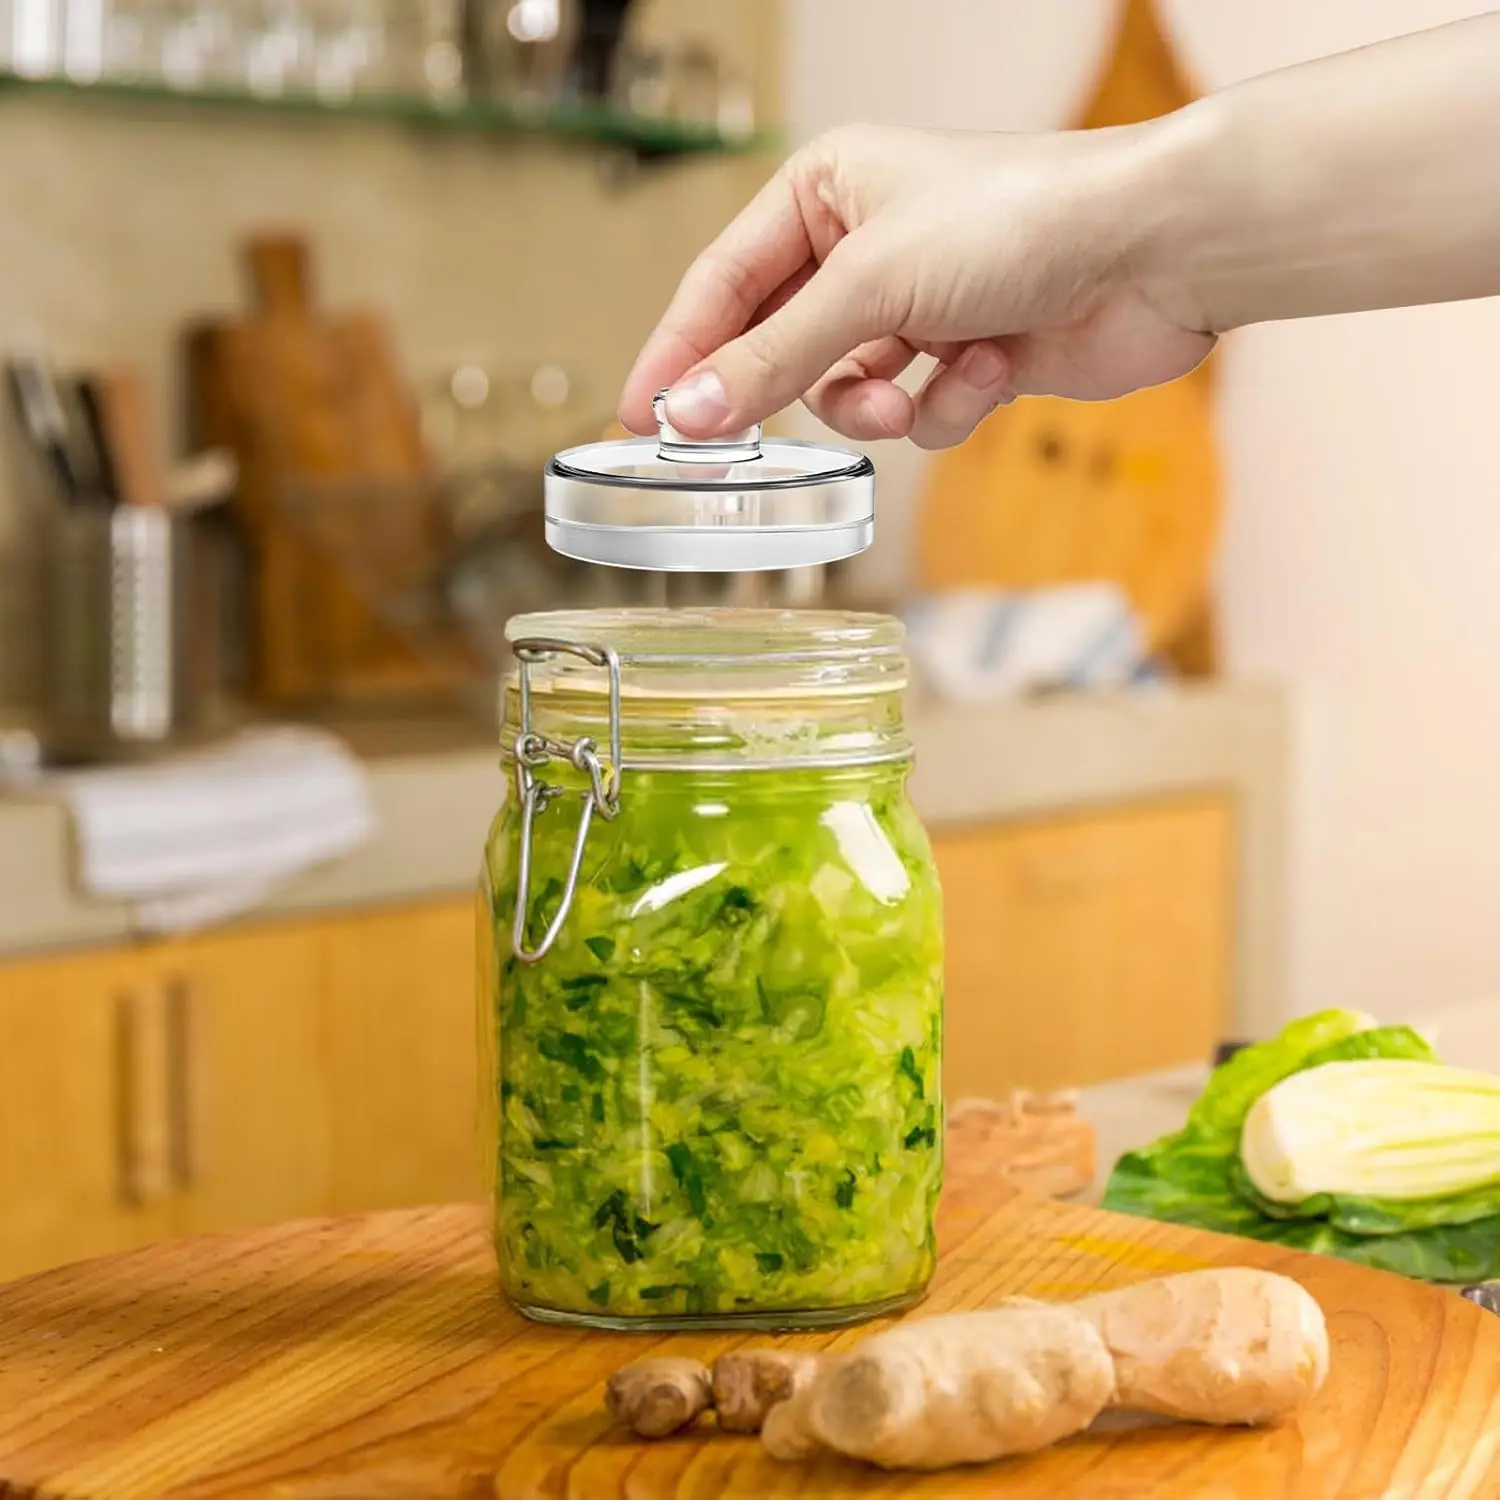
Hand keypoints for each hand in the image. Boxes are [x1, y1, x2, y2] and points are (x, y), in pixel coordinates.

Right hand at [619, 122, 1213, 449]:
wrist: (1153, 249)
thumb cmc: (1018, 220)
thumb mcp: (869, 286)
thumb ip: (771, 359)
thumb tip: (687, 413)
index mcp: (825, 193)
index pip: (721, 284)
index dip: (677, 354)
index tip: (638, 421)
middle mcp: (866, 247)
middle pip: (780, 347)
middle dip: (788, 392)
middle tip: (740, 447)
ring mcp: (918, 307)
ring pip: (846, 394)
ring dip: (874, 408)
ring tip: (908, 395)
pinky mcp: (968, 356)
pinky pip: (916, 413)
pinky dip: (945, 407)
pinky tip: (989, 373)